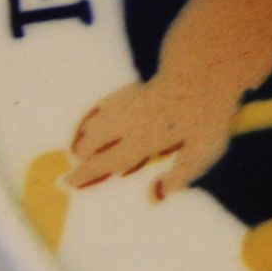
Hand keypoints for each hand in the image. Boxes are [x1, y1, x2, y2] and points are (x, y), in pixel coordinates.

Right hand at [65, 79, 238, 199]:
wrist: (204, 70)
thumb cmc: (207, 116)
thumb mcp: (201, 152)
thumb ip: (177, 177)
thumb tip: (152, 199)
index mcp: (142, 140)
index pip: (105, 162)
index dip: (84, 175)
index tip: (64, 183)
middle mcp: (128, 122)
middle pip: (93, 142)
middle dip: (82, 157)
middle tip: (77, 170)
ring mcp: (128, 103)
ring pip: (95, 123)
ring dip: (86, 139)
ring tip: (80, 150)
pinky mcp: (133, 90)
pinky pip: (103, 105)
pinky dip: (93, 117)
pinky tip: (89, 124)